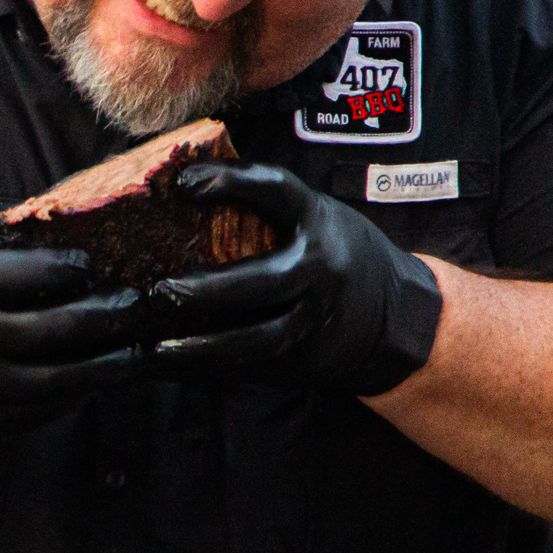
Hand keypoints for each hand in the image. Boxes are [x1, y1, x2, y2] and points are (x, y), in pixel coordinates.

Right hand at [0, 239, 149, 454]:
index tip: (89, 264)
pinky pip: (38, 413)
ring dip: (100, 367)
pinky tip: (96, 379)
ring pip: (51, 382)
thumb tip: (58, 240)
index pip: (13, 277)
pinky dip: (73, 395)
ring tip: (133, 351)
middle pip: (45, 332)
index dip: (58, 269)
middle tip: (134, 305)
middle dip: (97, 318)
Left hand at [145, 162, 444, 394]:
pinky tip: (166, 368)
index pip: (276, 190)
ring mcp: (317, 320)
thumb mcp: (314, 217)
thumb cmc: (334, 250)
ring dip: (203, 347)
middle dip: (210, 291)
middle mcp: (322, 269)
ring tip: (155, 350)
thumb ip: (261, 209)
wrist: (398, 314)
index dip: (231, 182)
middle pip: (266, 282)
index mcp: (318, 219)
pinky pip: (252, 368)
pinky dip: (206, 370)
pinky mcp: (307, 358)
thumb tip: (173, 189)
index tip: (182, 184)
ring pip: (259, 339)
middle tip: (160, 292)